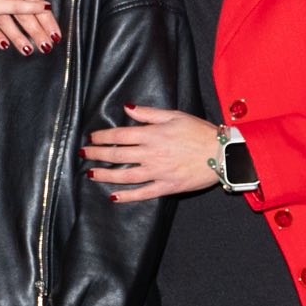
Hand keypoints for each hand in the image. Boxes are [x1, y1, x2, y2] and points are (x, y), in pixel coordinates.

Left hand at [83, 105, 219, 201]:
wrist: (221, 153)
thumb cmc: (199, 131)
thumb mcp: (174, 115)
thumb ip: (148, 113)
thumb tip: (127, 109)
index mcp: (153, 134)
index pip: (120, 135)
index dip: (102, 137)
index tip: (91, 138)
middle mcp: (151, 154)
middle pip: (118, 155)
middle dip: (97, 154)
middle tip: (84, 154)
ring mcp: (158, 172)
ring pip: (125, 175)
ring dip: (106, 174)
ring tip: (91, 174)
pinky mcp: (166, 187)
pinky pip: (143, 193)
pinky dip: (127, 196)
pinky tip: (114, 196)